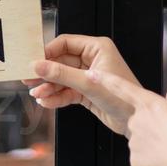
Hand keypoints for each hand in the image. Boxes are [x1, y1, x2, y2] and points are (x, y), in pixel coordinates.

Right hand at [23, 34, 139, 134]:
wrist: (137, 122)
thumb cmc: (123, 97)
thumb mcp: (88, 83)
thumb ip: (61, 74)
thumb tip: (38, 66)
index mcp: (97, 48)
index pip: (65, 43)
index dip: (48, 52)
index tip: (33, 61)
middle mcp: (92, 60)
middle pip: (61, 62)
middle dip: (46, 73)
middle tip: (29, 79)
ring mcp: (89, 76)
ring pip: (62, 78)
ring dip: (49, 87)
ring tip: (37, 94)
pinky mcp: (87, 92)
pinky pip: (67, 91)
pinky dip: (56, 97)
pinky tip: (46, 102)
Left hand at [92, 71, 166, 165]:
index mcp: (149, 104)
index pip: (122, 88)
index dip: (107, 80)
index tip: (92, 73)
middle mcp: (136, 120)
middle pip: (139, 121)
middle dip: (152, 128)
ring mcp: (133, 141)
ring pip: (141, 142)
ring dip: (153, 146)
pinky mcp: (134, 161)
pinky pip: (142, 160)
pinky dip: (152, 162)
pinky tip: (166, 164)